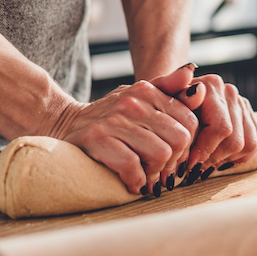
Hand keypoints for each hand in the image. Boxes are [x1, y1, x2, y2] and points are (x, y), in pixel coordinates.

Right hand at [48, 64, 199, 194]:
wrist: (64, 123)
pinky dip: (136, 181)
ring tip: (146, 177)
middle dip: (174, 162)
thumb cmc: (111, 117)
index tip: (174, 158)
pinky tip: (132, 183)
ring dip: (155, 174)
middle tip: (160, 171)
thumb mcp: (140, 97)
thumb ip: (169, 88)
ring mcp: (114, 120)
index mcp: (148, 90)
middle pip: (180, 139)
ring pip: (160, 154)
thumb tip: (192, 72)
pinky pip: (132, 166)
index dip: (187, 146)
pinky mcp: (96, 140)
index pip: (190, 122)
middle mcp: (132, 102)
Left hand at [167, 73, 256, 181]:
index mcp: (211, 85)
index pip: (220, 128)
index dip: (205, 151)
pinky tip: (218, 160)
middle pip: (235, 141)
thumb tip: (197, 92)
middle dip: (214, 159)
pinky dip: (238, 158)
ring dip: (226, 160)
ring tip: (205, 166)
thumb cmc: (163, 104)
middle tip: (195, 170)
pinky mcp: (250, 117)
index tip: (188, 166)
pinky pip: (255, 144)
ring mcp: (242, 104)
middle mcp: (230, 92)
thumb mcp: (160, 99)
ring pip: (248, 145)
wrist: (173, 101)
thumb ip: (173, 92)